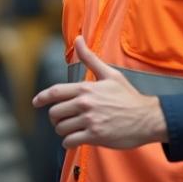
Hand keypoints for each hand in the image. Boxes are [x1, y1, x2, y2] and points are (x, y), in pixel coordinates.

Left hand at [32, 35, 167, 149]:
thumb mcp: (109, 74)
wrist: (147, 118)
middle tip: (63, 119)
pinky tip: (75, 140)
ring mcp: (90, 120)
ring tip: (71, 130)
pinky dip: (69, 142)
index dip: (41, 98)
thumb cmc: (128, 96)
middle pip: (55, 112)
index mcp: (86, 88)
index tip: (35, 102)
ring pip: (61, 128)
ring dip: (63, 131)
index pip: (55, 92)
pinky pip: (70, 141)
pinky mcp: (95, 136)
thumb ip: (90, 58)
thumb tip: (78, 39)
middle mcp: (85, 103)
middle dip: (56, 117)